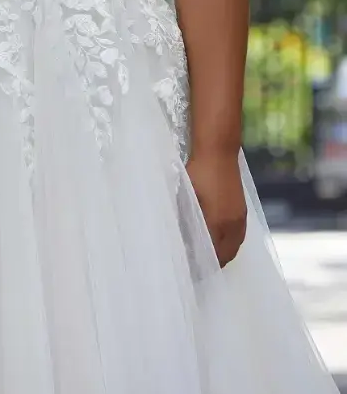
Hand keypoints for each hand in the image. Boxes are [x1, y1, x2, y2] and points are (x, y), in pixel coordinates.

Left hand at [186, 149, 246, 267]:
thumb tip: (182, 239)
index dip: (201, 267)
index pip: (210, 256)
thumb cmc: (196, 172)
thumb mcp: (186, 197)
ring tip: (207, 260)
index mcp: (216, 223)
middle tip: (197, 271)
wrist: (218, 152)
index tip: (190, 273)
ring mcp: (239, 218)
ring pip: (233, 247)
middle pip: (224, 256)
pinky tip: (219, 243)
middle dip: (212, 266)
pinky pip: (238, 237)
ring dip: (222, 256)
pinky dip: (229, 245)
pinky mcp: (242, 211)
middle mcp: (231, 224)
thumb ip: (185, 219)